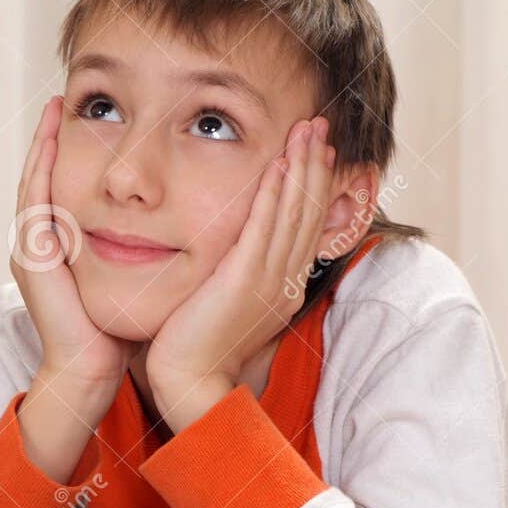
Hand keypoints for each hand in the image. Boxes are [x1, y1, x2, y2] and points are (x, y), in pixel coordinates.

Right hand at [11, 96, 134, 408]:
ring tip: (56, 108)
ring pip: (33, 182)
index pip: (62, 187)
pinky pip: (33, 200)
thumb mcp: (128, 280)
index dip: (70, 152)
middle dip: (51, 138)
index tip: (88, 117)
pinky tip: (54, 139)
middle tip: (63, 98)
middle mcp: (38, 245)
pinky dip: (42, 167)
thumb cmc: (115, 334)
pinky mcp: (32, 257)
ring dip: (44, 143)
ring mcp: (29, 250)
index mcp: (60, 249)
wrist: (91, 373)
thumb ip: (136, 250)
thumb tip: (168, 225)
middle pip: (42, 177)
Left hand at [144, 115, 336, 432]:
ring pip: (293, 213)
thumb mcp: (223, 305)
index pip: (303, 224)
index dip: (312, 185)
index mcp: (280, 286)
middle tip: (320, 125)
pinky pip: (265, 229)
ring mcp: (268, 280)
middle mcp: (282, 280)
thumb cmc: (193, 348)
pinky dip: (275, 195)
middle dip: (314, 164)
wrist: (188, 382)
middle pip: (308, 211)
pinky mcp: (246, 281)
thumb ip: (233, 277)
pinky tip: (279, 165)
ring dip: (301, 167)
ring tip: (308, 129)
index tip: (315, 151)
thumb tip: (230, 255)